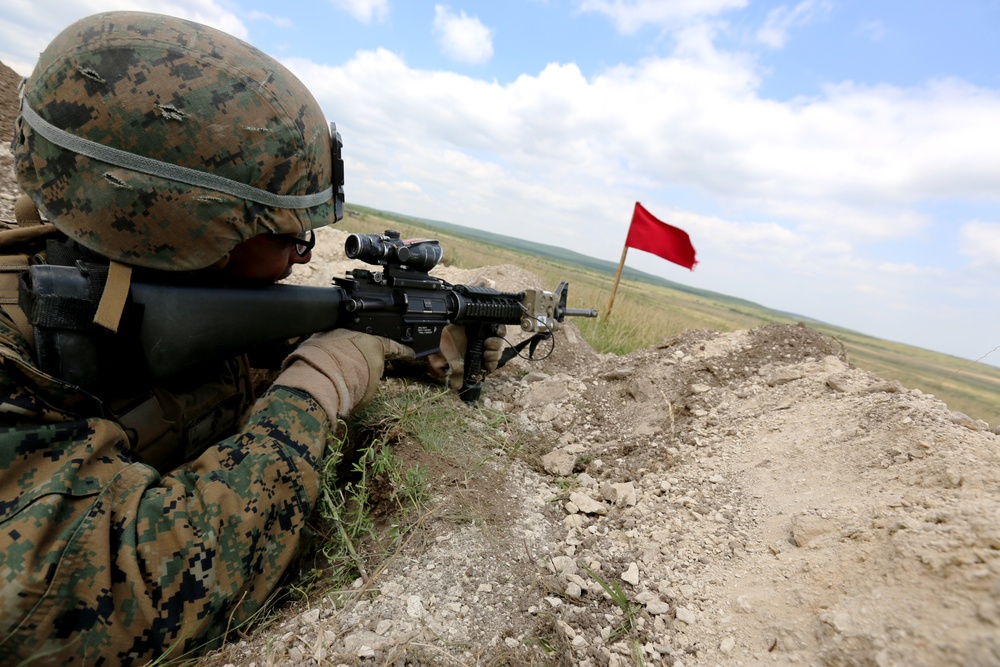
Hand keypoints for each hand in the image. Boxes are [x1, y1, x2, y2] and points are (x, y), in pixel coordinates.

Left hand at [275, 329, 414, 415]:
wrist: (321, 380)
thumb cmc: (352, 386)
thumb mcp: (370, 388)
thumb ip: (371, 379)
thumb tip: (365, 380)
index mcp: (375, 344)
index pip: (393, 347)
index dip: (403, 352)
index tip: (409, 354)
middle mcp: (356, 334)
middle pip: (366, 343)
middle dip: (367, 354)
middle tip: (367, 365)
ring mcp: (336, 334)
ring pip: (344, 344)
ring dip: (345, 356)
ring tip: (342, 372)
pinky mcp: (317, 338)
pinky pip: (327, 347)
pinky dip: (328, 357)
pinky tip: (327, 369)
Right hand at [428, 324, 505, 390]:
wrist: (441, 324)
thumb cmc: (442, 343)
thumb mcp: (449, 361)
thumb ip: (455, 374)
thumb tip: (456, 387)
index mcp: (472, 357)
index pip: (488, 365)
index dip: (490, 365)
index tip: (487, 364)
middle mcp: (479, 347)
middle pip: (495, 354)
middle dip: (493, 356)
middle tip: (486, 354)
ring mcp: (483, 335)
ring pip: (499, 343)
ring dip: (496, 345)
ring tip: (487, 343)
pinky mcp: (486, 325)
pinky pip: (500, 330)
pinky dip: (500, 332)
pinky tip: (493, 333)